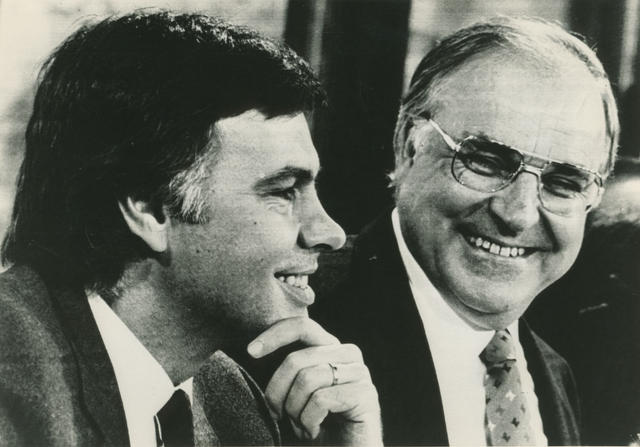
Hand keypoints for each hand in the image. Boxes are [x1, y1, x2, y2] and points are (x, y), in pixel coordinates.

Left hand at [247, 317, 381, 444]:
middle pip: (296, 359)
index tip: (251, 352)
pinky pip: (321, 400)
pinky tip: (314, 432)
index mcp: (330, 348)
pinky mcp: (365, 395)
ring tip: (301, 426)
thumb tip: (253, 348)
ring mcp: (360, 373)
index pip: (301, 327)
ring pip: (307, 379)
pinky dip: (309, 422)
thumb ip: (287, 369)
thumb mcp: (295, 393)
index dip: (274, 335)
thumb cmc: (315, 425)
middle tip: (278, 415)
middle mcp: (348, 354)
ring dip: (294, 411)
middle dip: (277, 391)